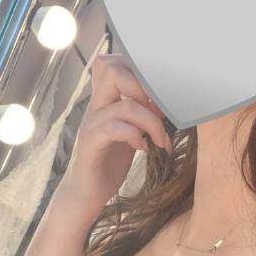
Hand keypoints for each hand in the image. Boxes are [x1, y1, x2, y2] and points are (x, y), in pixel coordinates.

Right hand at [58, 54, 171, 220]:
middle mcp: (96, 106)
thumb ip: (141, 112)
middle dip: (145, 88)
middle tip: (159, 112)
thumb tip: (170, 100)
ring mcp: (91, 124)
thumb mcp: (130, 130)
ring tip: (160, 140)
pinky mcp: (90, 145)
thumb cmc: (110, 161)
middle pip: (112, 68)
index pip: (114, 61)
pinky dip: (134, 136)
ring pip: (124, 105)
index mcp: (105, 99)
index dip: (141, 70)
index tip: (160, 97)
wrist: (86, 194)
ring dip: (151, 122)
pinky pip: (113, 129)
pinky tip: (142, 148)